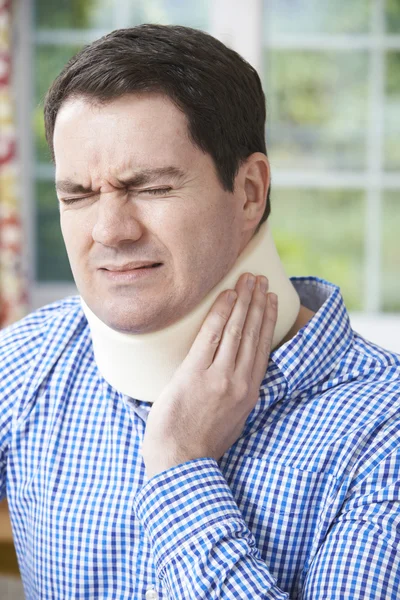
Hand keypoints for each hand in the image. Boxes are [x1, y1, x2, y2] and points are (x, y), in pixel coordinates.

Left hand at [141, 273, 277, 478]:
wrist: (179, 462)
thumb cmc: (201, 444)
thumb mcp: (232, 421)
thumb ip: (237, 397)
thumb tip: (235, 378)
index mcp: (249, 393)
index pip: (262, 347)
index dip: (267, 320)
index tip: (270, 300)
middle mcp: (239, 381)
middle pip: (252, 333)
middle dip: (257, 302)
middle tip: (261, 279)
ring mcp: (218, 377)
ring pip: (236, 330)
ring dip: (243, 301)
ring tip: (247, 279)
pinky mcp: (195, 374)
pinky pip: (211, 336)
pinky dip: (220, 313)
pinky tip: (226, 296)